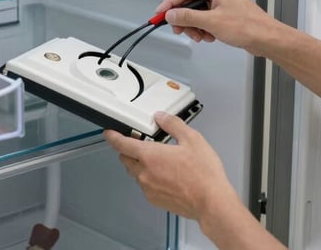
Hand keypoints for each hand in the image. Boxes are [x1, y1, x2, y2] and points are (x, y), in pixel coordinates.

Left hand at [104, 112, 239, 220]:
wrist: (211, 202)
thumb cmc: (203, 174)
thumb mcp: (192, 139)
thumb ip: (173, 125)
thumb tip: (162, 118)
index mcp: (150, 155)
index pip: (122, 144)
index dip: (113, 137)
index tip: (110, 133)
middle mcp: (144, 173)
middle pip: (126, 159)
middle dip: (129, 150)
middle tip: (143, 143)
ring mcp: (148, 188)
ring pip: (135, 173)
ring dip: (140, 165)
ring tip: (160, 160)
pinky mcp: (155, 200)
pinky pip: (145, 185)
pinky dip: (150, 178)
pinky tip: (167, 175)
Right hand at [154, 0, 276, 54]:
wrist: (266, 38)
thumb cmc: (247, 26)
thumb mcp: (211, 22)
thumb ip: (188, 17)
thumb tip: (172, 14)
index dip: (170, 3)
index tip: (160, 13)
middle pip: (191, 3)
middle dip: (184, 19)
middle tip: (179, 30)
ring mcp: (223, 2)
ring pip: (198, 13)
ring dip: (195, 26)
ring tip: (199, 36)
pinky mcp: (226, 13)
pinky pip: (207, 19)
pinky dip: (204, 29)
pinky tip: (209, 36)